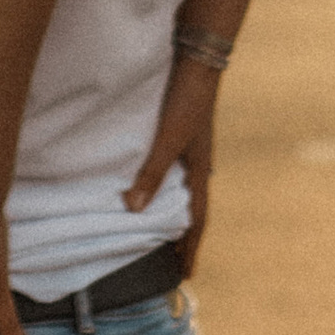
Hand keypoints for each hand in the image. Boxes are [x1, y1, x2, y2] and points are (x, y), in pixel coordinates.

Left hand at [123, 52, 218, 252]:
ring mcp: (189, 149)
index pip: (196, 220)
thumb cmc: (186, 100)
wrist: (196, 60)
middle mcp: (196, 164)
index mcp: (199, 171)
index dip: (190, 248)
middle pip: (191, 209)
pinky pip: (172, 171)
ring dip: (172, 212)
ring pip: (181, 190)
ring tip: (158, 230)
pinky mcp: (178, 133)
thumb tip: (134, 210)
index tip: (186, 275)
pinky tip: (148, 185)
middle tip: (172, 261)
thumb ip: (151, 172)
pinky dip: (164, 187)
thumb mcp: (168, 138)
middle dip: (183, 236)